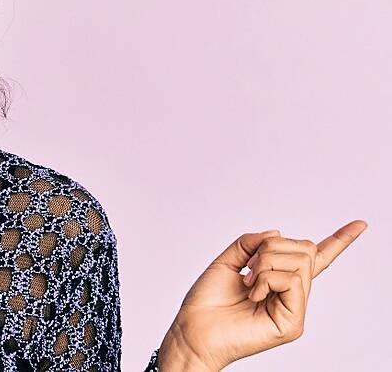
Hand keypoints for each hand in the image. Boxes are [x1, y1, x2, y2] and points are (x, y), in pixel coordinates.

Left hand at [157, 219, 367, 370]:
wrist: (193, 329)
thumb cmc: (206, 302)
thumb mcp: (226, 261)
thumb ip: (250, 243)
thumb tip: (277, 234)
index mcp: (278, 279)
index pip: (316, 258)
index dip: (339, 240)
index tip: (360, 224)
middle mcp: (291, 294)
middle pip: (305, 250)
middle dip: (272, 248)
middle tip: (248, 267)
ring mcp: (294, 308)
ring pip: (299, 261)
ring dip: (265, 263)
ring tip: (248, 281)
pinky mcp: (293, 323)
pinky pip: (291, 281)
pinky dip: (267, 279)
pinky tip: (253, 294)